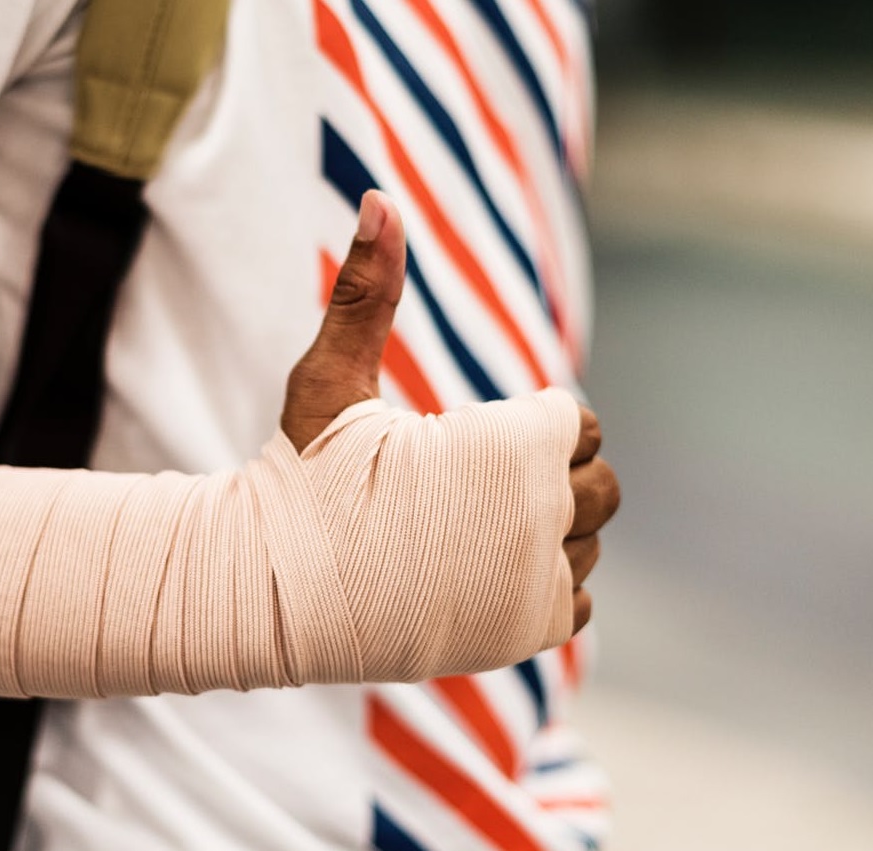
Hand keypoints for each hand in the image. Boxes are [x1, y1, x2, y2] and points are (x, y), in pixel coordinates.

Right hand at [280, 189, 617, 635]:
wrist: (270, 593)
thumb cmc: (298, 479)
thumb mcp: (330, 380)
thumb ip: (368, 291)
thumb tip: (378, 196)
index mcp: (513, 448)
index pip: (575, 425)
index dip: (527, 427)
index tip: (472, 441)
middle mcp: (544, 516)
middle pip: (602, 486)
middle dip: (552, 479)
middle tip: (479, 486)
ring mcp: (538, 581)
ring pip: (589, 544)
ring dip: (549, 534)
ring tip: (470, 530)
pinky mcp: (524, 633)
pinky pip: (574, 601)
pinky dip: (541, 586)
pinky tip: (480, 573)